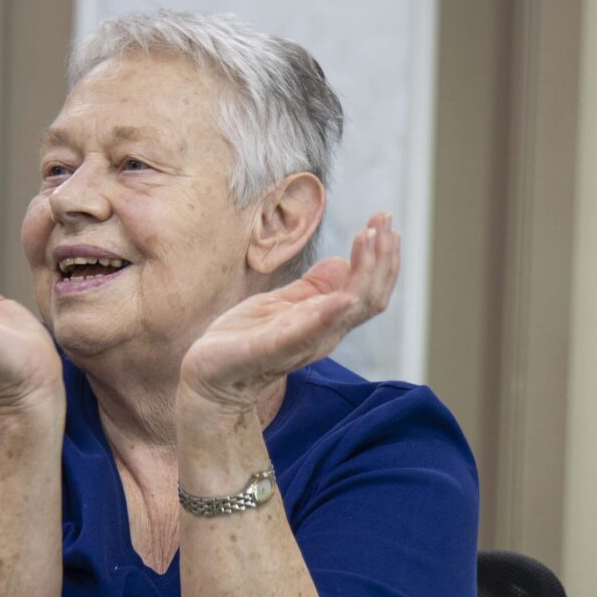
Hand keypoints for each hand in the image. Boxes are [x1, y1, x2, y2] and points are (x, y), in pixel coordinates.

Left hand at [179, 212, 399, 415]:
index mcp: (326, 320)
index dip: (383, 256)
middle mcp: (324, 333)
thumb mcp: (283, 304)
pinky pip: (307, 333)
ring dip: (365, 272)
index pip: (369, 289)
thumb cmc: (245, 339)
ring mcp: (301, 342)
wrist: (211, 377)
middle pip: (370, 296)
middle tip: (385, 219)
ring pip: (351, 310)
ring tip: (369, 237)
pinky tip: (345, 296)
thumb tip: (341, 261)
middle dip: (382, 256)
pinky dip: (329, 315)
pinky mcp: (272, 349)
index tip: (385, 221)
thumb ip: (313, 288)